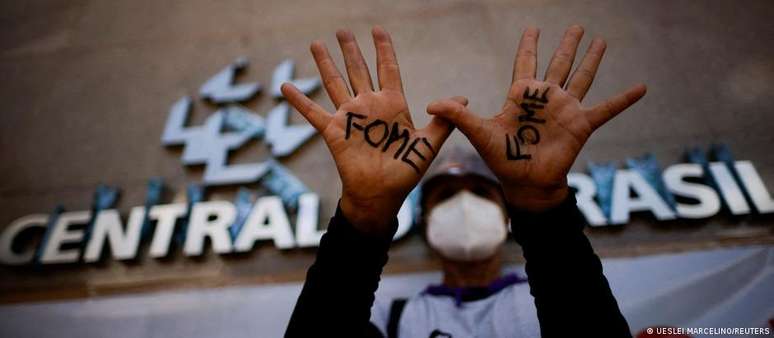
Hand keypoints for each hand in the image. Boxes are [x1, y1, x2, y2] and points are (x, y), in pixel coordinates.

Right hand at [282, 26, 462, 235]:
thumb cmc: (405, 172)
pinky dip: (299, 101)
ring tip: (317, 43)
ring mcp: (350, 117)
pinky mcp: (334, 131)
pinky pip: (313, 113)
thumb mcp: (428, 144)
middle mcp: (369, 106)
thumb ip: (444, 121)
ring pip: (335, 83)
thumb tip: (464, 98)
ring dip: (325, 63)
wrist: (382, 194)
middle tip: (342, 30)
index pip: (387, 69)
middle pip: (358, 70)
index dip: (383, 49)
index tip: (378, 30)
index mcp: (392, 105)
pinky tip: (285, 87)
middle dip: (351, 50)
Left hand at [428, 25, 645, 211]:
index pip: (525, 62)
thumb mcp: (479, 132)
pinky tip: (642, 87)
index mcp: (522, 95)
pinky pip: (607, 109)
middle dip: (567, 44)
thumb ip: (458, 116)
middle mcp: (545, 97)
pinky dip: (624, 99)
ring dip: (593, 60)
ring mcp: (565, 109)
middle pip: (559, 63)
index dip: (529, 45)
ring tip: (602, 41)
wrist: (526, 183)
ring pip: (582, 77)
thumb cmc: (502, 159)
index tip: (532, 28)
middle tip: (577, 25)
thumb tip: (431, 104)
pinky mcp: (582, 124)